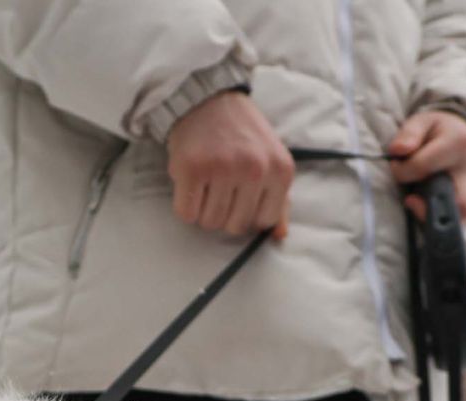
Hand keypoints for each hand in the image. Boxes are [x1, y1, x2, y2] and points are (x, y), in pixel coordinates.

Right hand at [167, 90, 294, 239]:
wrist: (208, 100)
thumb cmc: (241, 135)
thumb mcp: (271, 161)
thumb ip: (279, 200)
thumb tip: (279, 235)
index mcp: (280, 171)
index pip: (263, 222)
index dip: (248, 213)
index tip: (240, 195)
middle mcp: (255, 170)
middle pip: (234, 226)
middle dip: (224, 213)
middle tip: (219, 187)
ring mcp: (223, 168)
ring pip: (210, 222)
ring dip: (203, 210)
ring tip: (206, 183)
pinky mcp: (193, 168)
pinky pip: (186, 213)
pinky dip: (185, 205)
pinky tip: (191, 184)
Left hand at [388, 110, 465, 221]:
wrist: (461, 135)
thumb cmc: (437, 131)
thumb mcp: (421, 122)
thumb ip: (408, 134)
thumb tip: (397, 151)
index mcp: (458, 144)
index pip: (423, 167)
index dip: (402, 172)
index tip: (396, 168)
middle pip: (456, 201)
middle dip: (428, 208)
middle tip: (410, 199)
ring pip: (463, 215)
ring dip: (438, 217)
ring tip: (421, 203)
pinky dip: (448, 219)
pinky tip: (435, 207)